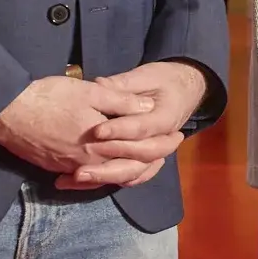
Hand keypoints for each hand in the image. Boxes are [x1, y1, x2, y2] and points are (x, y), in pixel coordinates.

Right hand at [0, 74, 154, 177]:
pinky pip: (85, 178)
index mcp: (102, 145)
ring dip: (128, 170)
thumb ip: (122, 102)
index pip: (141, 150)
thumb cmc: (49, 97)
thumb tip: (149, 109)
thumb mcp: (91, 92)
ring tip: (144, 160)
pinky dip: (100, 176)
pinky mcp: (55, 168)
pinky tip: (107, 170)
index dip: (162, 144)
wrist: (6, 111)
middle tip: (168, 150)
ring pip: (107, 176)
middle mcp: (89, 163)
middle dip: (151, 159)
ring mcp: (70, 168)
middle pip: (128, 168)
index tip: (177, 136)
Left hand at [68, 61, 209, 189]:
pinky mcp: (144, 161)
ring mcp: (155, 154)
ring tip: (75, 177)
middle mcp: (163, 141)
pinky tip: (81, 181)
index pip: (141, 128)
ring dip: (105, 177)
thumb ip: (122, 84)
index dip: (119, 130)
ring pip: (133, 173)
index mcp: (166, 117)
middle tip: (79, 169)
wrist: (181, 92)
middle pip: (140, 159)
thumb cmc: (163, 81)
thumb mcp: (145, 76)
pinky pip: (129, 177)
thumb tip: (97, 85)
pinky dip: (107, 181)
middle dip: (108, 164)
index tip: (97, 131)